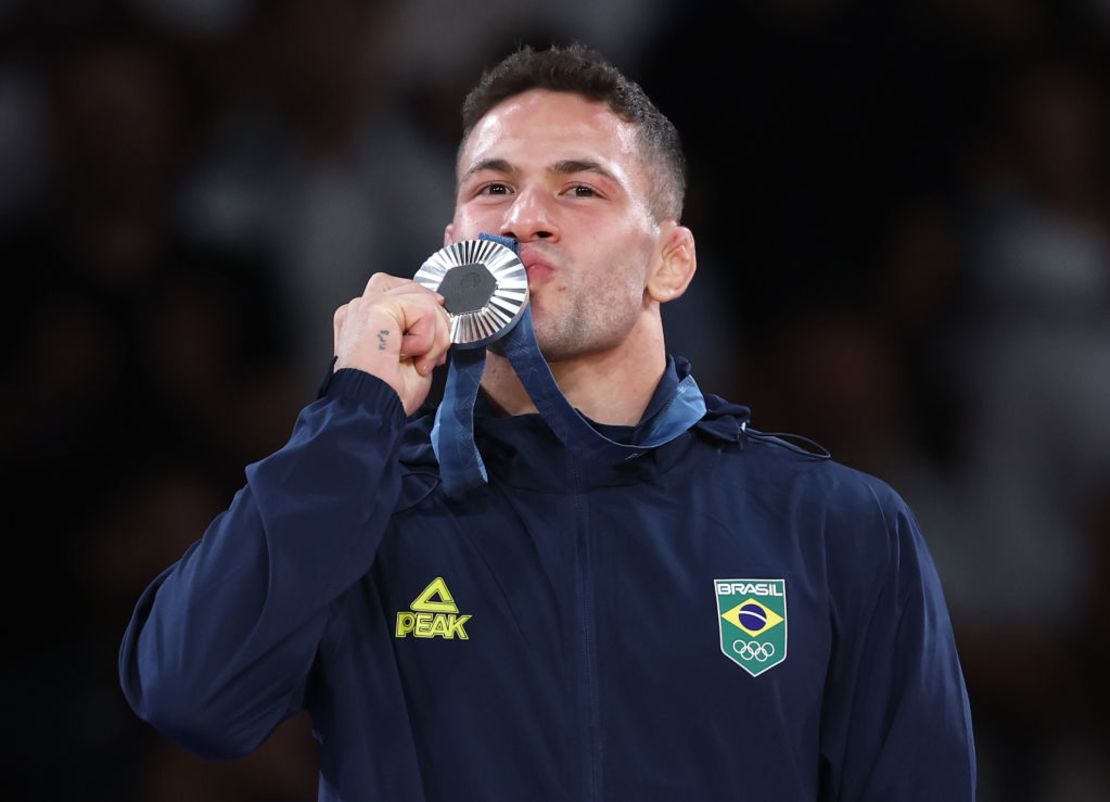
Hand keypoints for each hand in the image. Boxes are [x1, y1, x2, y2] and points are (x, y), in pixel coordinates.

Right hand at [332, 274, 450, 414]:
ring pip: (423, 299)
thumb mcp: (412, 356)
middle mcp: (361, 308)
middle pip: (414, 288)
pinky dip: (427, 338)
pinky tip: (408, 355)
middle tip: (428, 354)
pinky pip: (424, 309)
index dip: (427, 315)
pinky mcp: (376, 307)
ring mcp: (366, 304)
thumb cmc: (387, 394)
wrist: (372, 409)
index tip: (430, 347)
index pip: (403, 293)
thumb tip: (440, 316)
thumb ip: (420, 329)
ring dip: (433, 336)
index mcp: (365, 320)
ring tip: (417, 359)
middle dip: (434, 320)